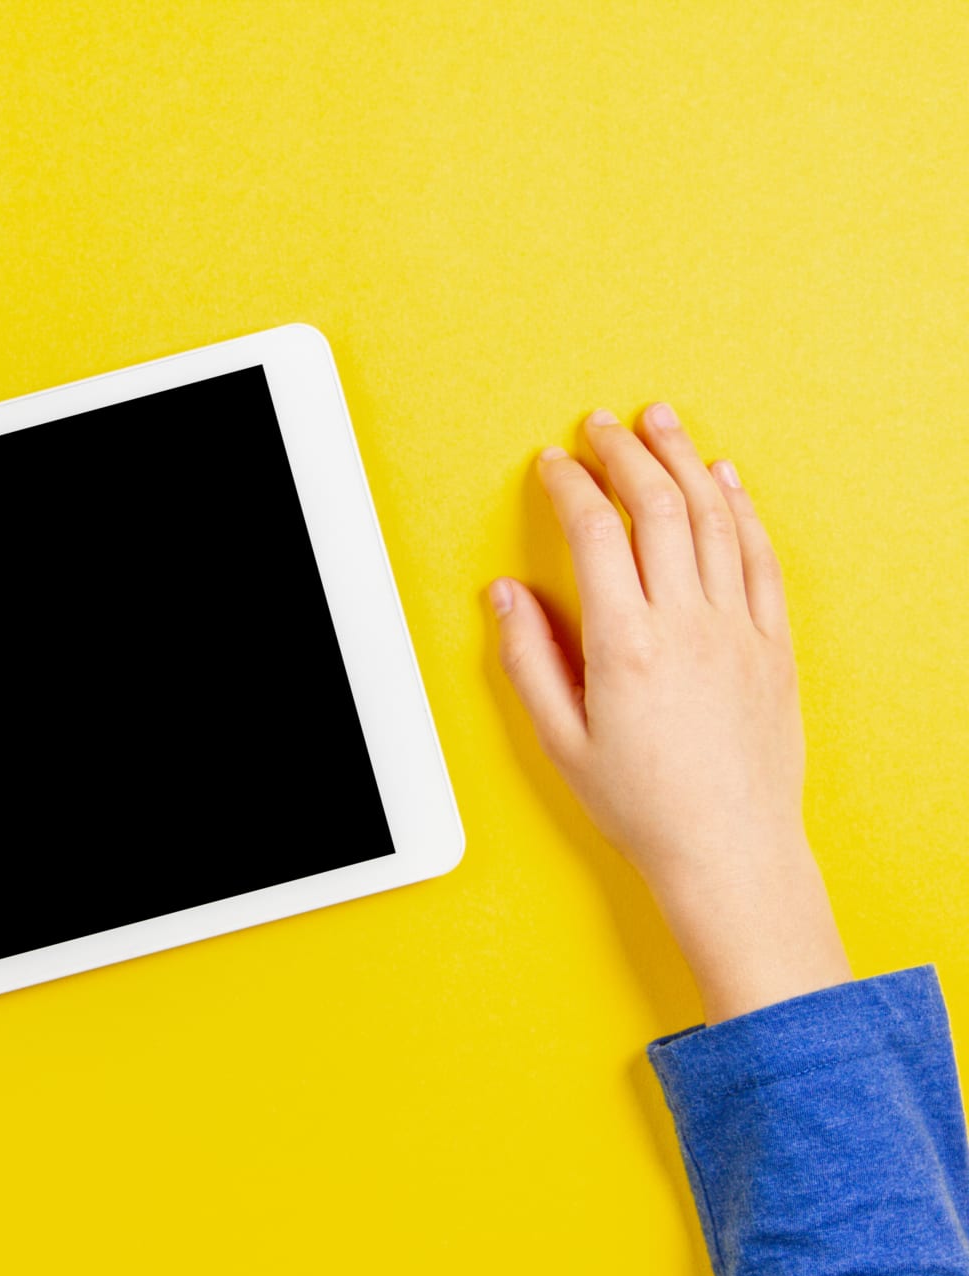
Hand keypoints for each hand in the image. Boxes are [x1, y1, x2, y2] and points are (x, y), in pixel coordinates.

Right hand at [491, 404, 849, 1024]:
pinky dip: (742, 508)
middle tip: (602, 423)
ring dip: (685, 460)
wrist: (730, 849)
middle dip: (626, 452)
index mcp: (625, 645)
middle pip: (658, 506)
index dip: (571, 486)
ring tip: (662, 423)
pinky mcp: (773, 643)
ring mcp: (738, 628)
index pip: (595, 534)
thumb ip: (527, 659)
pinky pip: (760, 556)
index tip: (553, 464)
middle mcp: (686, 624)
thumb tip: (504, 595)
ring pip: (713, 518)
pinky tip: (725, 480)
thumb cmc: (642, 805)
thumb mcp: (559, 739)